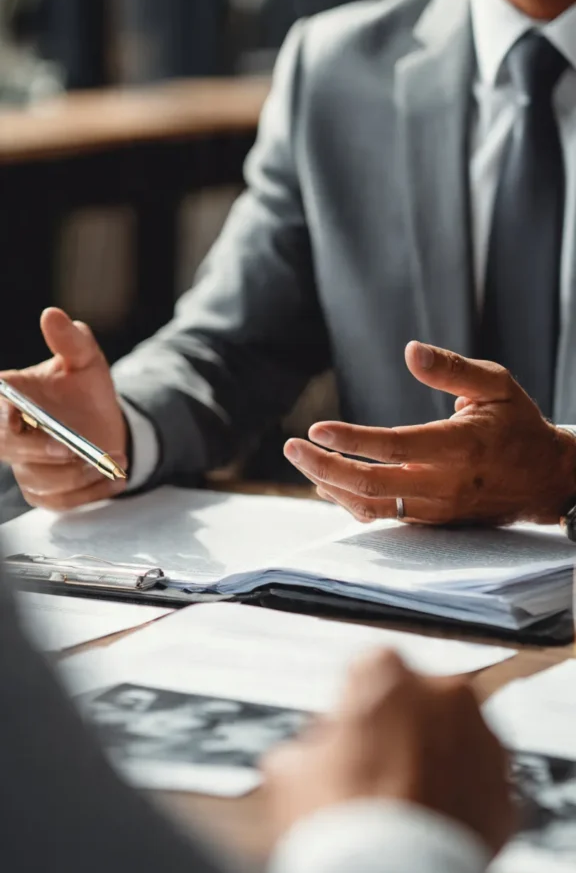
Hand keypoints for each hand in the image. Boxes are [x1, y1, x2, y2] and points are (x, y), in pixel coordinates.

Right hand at [0, 308, 127, 510]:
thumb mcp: (85, 360)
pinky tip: (116, 478)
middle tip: (70, 448)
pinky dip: (89, 492)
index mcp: (8, 399)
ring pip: (38, 479)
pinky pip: (59, 501)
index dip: (3, 417)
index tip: (23, 416)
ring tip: (111, 458)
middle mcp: (8, 434)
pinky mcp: (44, 492)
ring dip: (75, 473)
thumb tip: (53, 315)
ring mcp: (24, 465)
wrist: (105, 424)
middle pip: (6, 447)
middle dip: (38, 450)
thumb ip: (71, 340)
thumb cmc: (86, 390)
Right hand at [262, 650, 512, 857]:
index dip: (353, 705)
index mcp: (388, 671)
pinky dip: (460, 801)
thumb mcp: (288, 769)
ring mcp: (484, 741)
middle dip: (401, 729)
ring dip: (435, 761)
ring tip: (403, 804)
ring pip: (455, 740)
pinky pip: (479, 787)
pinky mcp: (506, 791)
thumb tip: (313, 755)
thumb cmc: (336, 817)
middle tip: (374, 772)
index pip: (368, 670)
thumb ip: (309, 746)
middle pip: (419, 701)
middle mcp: (445, 693)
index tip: (345, 734)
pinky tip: (429, 826)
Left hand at [284, 341, 575, 525]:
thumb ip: (451, 368)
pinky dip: (351, 502)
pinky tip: (329, 484)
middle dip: (324, 466)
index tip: (315, 429)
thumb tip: (410, 351)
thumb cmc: (517, 424)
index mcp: (459, 447)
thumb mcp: (496, 384)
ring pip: (373, 507)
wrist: (545, 478)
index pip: (394, 447)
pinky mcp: (433, 521)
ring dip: (332, 486)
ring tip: (302, 462)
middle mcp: (445, 483)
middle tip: (291, 448)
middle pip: (371, 485)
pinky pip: (384, 517)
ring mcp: (437, 508)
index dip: (351, 439)